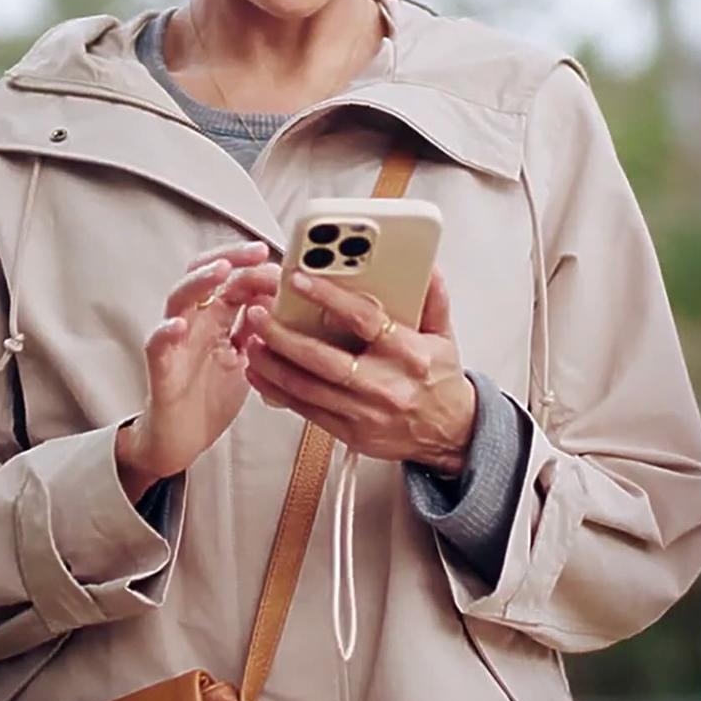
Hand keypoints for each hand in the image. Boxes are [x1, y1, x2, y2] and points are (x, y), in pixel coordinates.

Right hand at [116, 241, 282, 501]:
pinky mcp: (161, 368)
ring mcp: (176, 341)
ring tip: (220, 272)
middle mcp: (194, 321)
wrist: (183, 440)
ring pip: (178, 299)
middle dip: (230, 259)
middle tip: (257, 253)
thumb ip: (262, 332)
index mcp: (217, 318)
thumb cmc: (211, 397)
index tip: (283, 262)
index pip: (233, 278)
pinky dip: (165, 332)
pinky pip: (157, 344)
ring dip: (199, 282)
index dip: (256, 267)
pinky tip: (178, 325)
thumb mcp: (248, 360)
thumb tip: (288, 305)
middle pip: (204, 274)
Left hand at [239, 268, 477, 472]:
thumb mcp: (443, 335)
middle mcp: (386, 385)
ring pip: (307, 387)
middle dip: (283, 335)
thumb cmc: (440, 380)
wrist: (450, 434)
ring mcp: (366, 413)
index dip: (329, 297)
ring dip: (273, 363)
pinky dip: (277, 390)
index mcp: (410, 354)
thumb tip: (424, 265)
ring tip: (250, 339)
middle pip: (324, 359)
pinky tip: (260, 372)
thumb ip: (431, 298)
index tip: (301, 279)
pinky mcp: (350, 433)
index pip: (364, 320)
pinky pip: (305, 410)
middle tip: (258, 313)